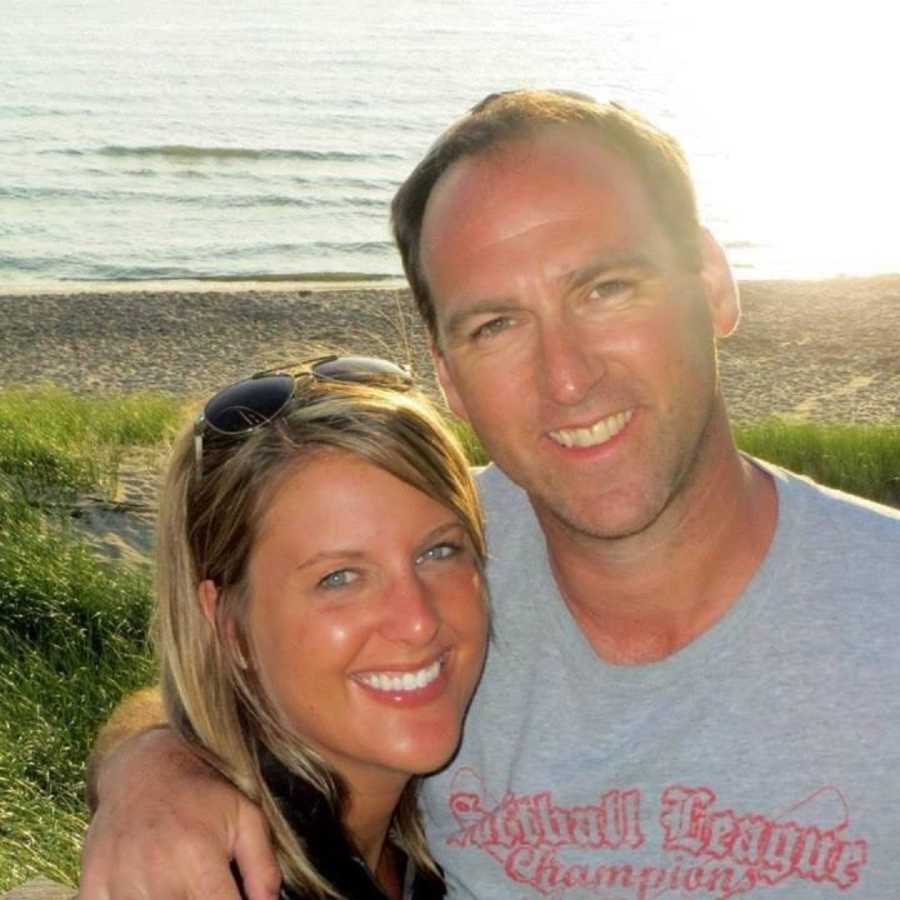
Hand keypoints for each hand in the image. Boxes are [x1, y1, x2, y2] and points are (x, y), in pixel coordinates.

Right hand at [80, 727, 281, 899]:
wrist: (144, 767)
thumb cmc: (202, 794)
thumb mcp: (246, 817)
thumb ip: (263, 868)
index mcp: (198, 858)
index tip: (232, 897)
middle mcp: (157, 874)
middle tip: (204, 886)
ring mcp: (119, 882)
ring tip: (182, 884)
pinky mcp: (92, 886)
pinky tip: (149, 889)